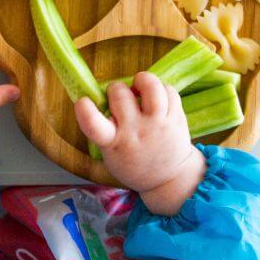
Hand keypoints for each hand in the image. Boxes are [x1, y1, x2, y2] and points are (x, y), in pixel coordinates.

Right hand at [74, 72, 206, 215]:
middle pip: (120, 94)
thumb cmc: (132, 162)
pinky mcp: (176, 119)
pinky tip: (157, 97)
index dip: (84, 109)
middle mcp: (136, 131)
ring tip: (140, 86)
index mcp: (113, 143)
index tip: (83, 101)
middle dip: (116, 88)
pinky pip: (170, 91)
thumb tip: (100, 95)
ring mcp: (158, 124)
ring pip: (151, 87)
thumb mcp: (110, 153)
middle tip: (119, 96)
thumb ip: (103, 128)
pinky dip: (161, 88)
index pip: (93, 125)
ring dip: (143, 80)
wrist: (169, 179)